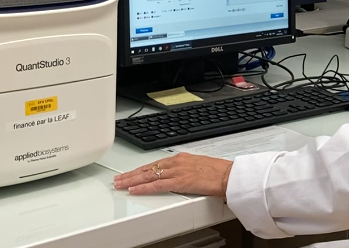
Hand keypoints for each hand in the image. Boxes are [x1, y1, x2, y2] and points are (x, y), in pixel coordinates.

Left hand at [114, 153, 232, 196]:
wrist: (229, 175)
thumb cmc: (219, 172)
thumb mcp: (199, 167)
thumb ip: (187, 170)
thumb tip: (180, 177)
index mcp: (181, 158)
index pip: (155, 164)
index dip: (141, 169)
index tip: (131, 173)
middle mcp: (177, 162)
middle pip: (148, 168)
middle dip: (132, 174)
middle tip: (118, 178)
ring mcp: (177, 172)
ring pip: (149, 176)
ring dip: (132, 180)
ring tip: (120, 184)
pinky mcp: (180, 182)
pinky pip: (157, 185)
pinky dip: (144, 188)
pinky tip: (133, 190)